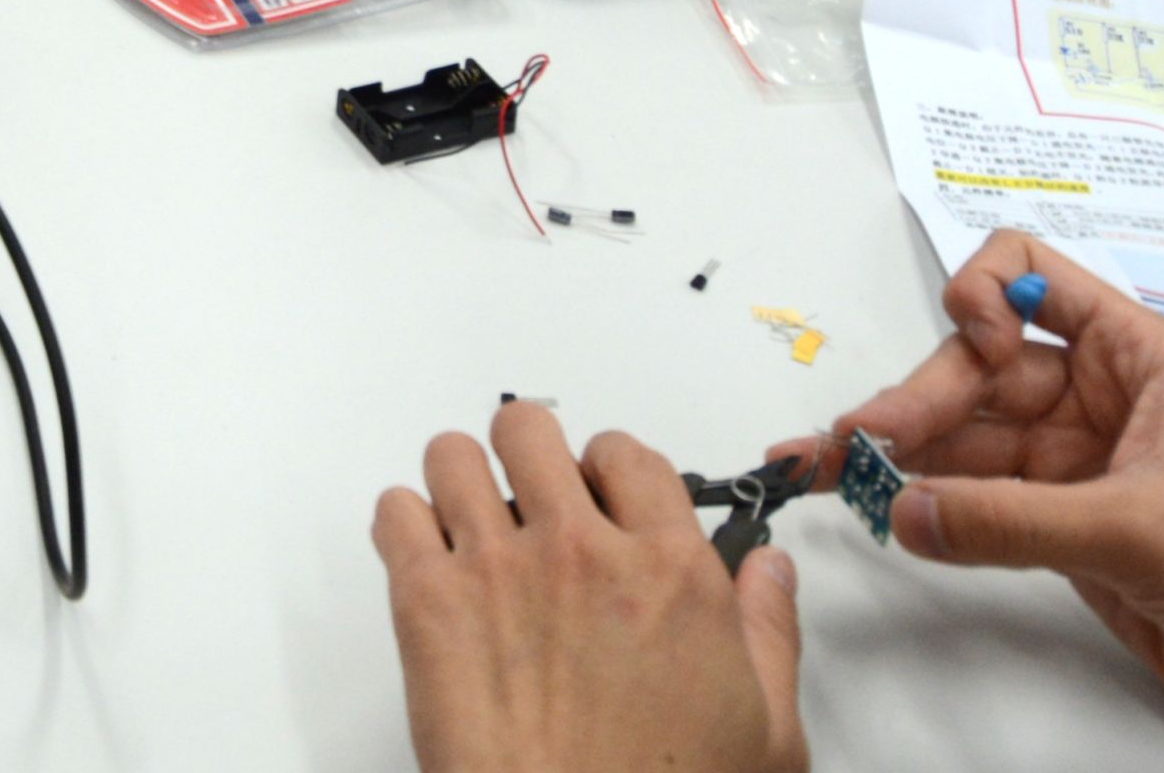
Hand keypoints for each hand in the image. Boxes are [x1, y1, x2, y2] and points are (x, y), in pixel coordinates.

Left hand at [375, 400, 805, 772]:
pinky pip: (394, 513)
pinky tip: (429, 568)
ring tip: (474, 531)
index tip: (603, 505)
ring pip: (453, 455)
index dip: (610, 474)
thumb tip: (769, 567)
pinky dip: (405, 529)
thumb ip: (769, 632)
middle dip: (529, 460)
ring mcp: (498, 569)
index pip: (627, 454)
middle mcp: (581, 550)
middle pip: (530, 430)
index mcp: (670, 571)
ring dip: (461, 483)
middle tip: (533, 510)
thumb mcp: (767, 733)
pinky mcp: (427, 605)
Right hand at [805, 237, 1163, 756]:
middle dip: (916, 399)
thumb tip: (903, 508)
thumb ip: (1015, 522)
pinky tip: (882, 507)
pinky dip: (926, 502)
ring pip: (966, 435)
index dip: (982, 295)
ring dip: (901, 452)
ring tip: (828, 474)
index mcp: (1136, 356)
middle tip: (853, 448)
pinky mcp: (1063, 526)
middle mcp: (1097, 395)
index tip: (969, 352)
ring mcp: (1076, 462)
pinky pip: (977, 498)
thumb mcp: (1144, 533)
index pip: (1031, 272)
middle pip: (977, 365)